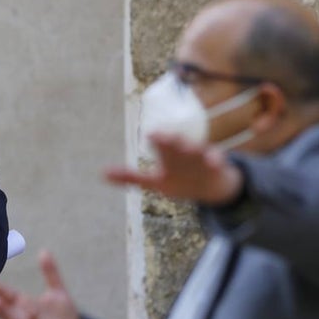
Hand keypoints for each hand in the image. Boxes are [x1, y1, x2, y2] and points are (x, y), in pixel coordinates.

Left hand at [104, 132, 242, 205]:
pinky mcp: (215, 165)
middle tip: (164, 135)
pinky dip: (215, 160)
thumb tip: (102, 173)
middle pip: (177, 144)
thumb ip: (131, 177)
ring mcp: (200, 157)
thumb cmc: (180, 178)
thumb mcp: (154, 181)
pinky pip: (216, 160)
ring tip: (187, 147)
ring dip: (191, 147)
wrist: (211, 185)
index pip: (161, 144)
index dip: (157, 139)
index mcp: (168, 154)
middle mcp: (182, 151)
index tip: (151, 134)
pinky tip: (213, 161)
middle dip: (170, 140)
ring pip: (196, 149)